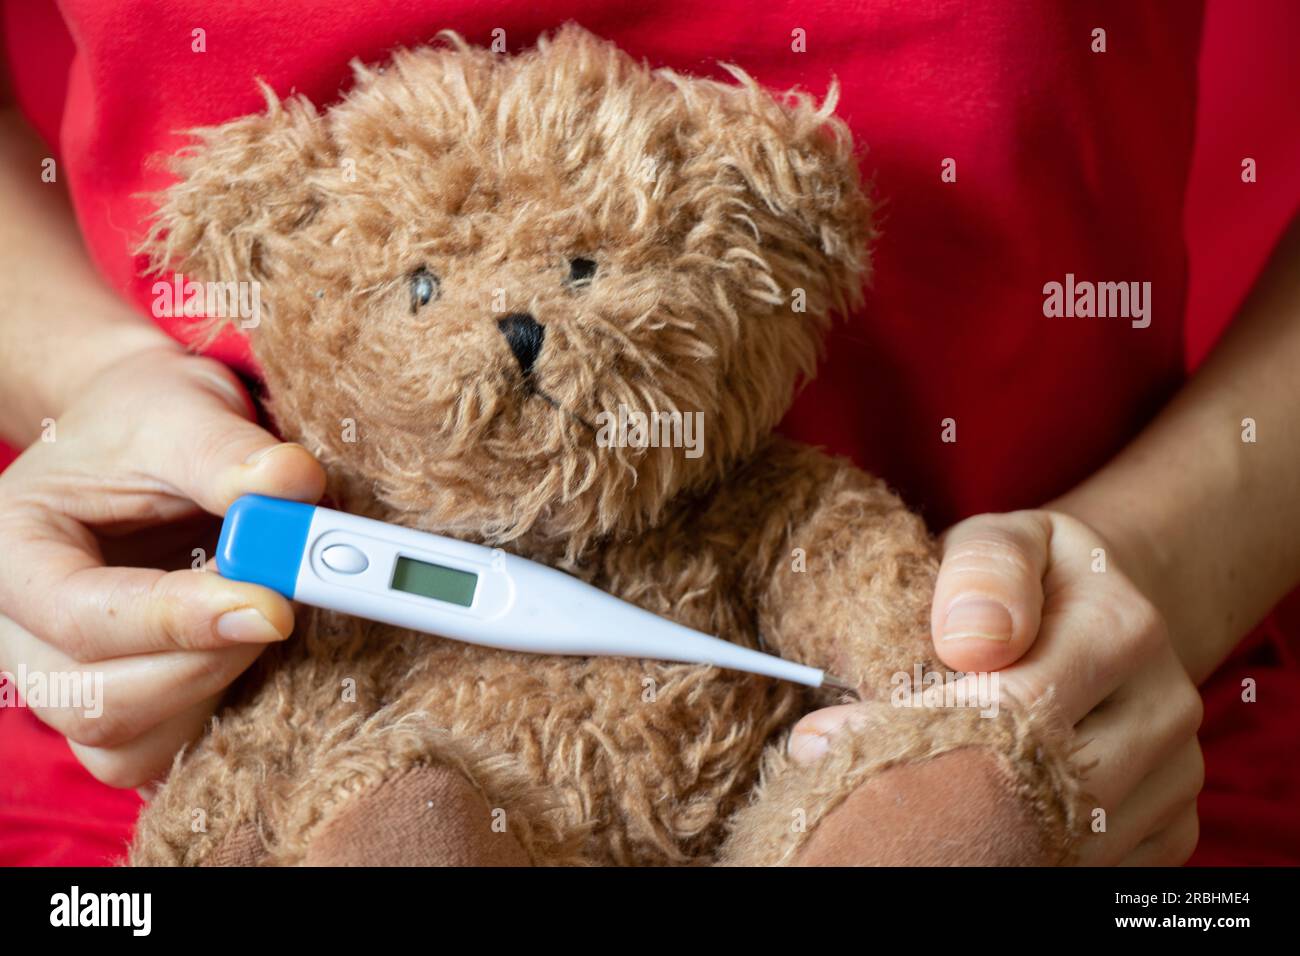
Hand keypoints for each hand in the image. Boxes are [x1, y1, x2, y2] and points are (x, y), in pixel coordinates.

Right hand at [0, 345, 324, 788]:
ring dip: (216, 690)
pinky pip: (160, 749)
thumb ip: (227, 450)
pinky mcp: (123, 703)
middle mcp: (23, 633)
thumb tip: (293, 484)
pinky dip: (216, 709)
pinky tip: (251, 643)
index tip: (273, 605)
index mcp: (13, 554)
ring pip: (128, 742)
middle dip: (207, 661)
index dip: (180, 621)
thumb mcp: (180, 411)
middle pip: (98, 701)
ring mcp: (67, 679)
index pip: (81, 617)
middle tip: (283, 604)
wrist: (143, 439)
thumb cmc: (144, 424)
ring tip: (264, 611)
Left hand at [790, 510, 1203, 864]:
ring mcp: (1175, 776)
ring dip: (964, 827)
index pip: (1014, 703)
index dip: (915, 725)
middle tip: (842, 780)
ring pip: (1059, 839)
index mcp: (1124, 628)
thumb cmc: (1025, 578)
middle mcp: (1164, 709)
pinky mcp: (1169, 827)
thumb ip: (983, 568)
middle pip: (1037, 783)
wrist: (1096, 612)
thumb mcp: (997, 540)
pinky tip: (958, 824)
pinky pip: (1087, 867)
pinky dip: (1014, 854)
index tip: (830, 736)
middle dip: (927, 784)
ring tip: (885, 801)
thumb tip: (970, 640)